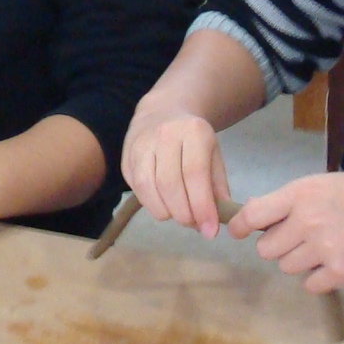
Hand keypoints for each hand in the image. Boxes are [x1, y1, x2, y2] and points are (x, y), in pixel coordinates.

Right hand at [121, 105, 233, 235]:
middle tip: (193, 224)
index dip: (202, 206)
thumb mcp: (214, 155)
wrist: (162, 112)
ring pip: (147, 186)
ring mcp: (141, 143)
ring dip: (165, 211)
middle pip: (170, 183)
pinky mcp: (126, 155)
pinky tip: (163, 205)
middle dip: (183, 213)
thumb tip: (214, 222)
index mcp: (193, 131)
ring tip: (178, 216)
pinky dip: (150, 204)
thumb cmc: (193, 140)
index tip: (210, 231)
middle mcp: (165, 134)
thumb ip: (217, 187)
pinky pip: (135, 187)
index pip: (195, 174)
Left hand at [229, 172, 343, 290]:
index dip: (241, 226)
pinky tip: (340, 262)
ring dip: (301, 262)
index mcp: (302, 193)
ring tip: (329, 247)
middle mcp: (307, 220)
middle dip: (279, 246)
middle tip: (302, 240)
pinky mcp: (342, 273)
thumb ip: (296, 201)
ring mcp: (324, 249)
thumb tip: (261, 217)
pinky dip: (321, 278)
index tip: (238, 232)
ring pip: (287, 267)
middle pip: (266, 249)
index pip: (252, 215)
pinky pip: (311, 284)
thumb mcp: (330, 184)